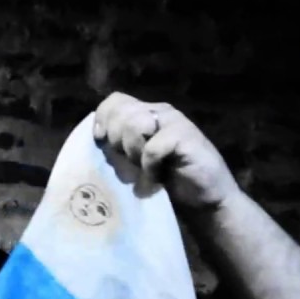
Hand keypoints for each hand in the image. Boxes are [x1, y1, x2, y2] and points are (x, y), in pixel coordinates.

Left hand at [92, 92, 240, 212]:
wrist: (205, 197)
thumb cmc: (167, 179)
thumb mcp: (135, 159)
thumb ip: (119, 144)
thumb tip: (94, 138)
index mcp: (145, 113)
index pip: (115, 100)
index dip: (102, 119)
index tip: (101, 142)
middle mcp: (159, 111)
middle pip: (121, 112)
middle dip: (117, 141)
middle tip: (131, 161)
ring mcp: (174, 121)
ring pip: (135, 124)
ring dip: (134, 152)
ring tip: (145, 168)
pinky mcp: (186, 136)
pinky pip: (153, 147)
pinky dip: (150, 166)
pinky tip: (158, 175)